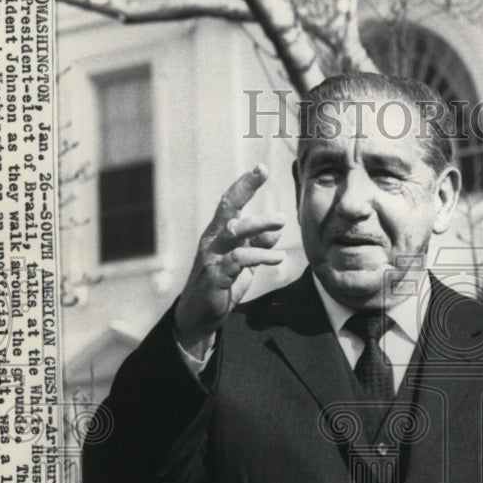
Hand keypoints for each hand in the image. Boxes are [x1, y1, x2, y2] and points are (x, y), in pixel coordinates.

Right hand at [174, 164, 285, 355]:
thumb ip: (258, 243)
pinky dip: (260, 256)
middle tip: (266, 176)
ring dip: (259, 224)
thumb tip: (276, 227)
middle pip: (228, 209)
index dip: (245, 184)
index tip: (261, 168)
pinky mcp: (216, 276)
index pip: (230, 202)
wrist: (201, 314)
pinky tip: (278, 258)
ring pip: (233, 231)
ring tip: (282, 220)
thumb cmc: (223, 283)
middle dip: (246, 191)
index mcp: (218, 233)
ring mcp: (212, 257)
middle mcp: (212, 240)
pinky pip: (239, 260)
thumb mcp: (245, 261)